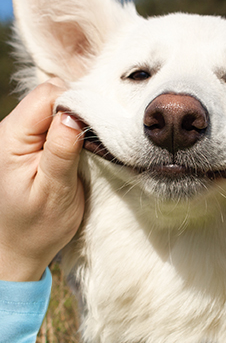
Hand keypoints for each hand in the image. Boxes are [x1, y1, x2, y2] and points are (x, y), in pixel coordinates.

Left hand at [0, 80, 84, 282]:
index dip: (76, 105)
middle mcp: (12, 130)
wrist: (21, 247)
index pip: (47, 96)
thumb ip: (61, 152)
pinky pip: (55, 121)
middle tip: (96, 140)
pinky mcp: (32, 142)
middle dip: (78, 110)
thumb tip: (73, 114)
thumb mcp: (54, 192)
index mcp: (11, 139)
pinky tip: (81, 147)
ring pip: (55, 106)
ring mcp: (21, 135)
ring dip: (77, 121)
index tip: (96, 129)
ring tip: (89, 146)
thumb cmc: (37, 227)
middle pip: (51, 95)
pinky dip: (72, 129)